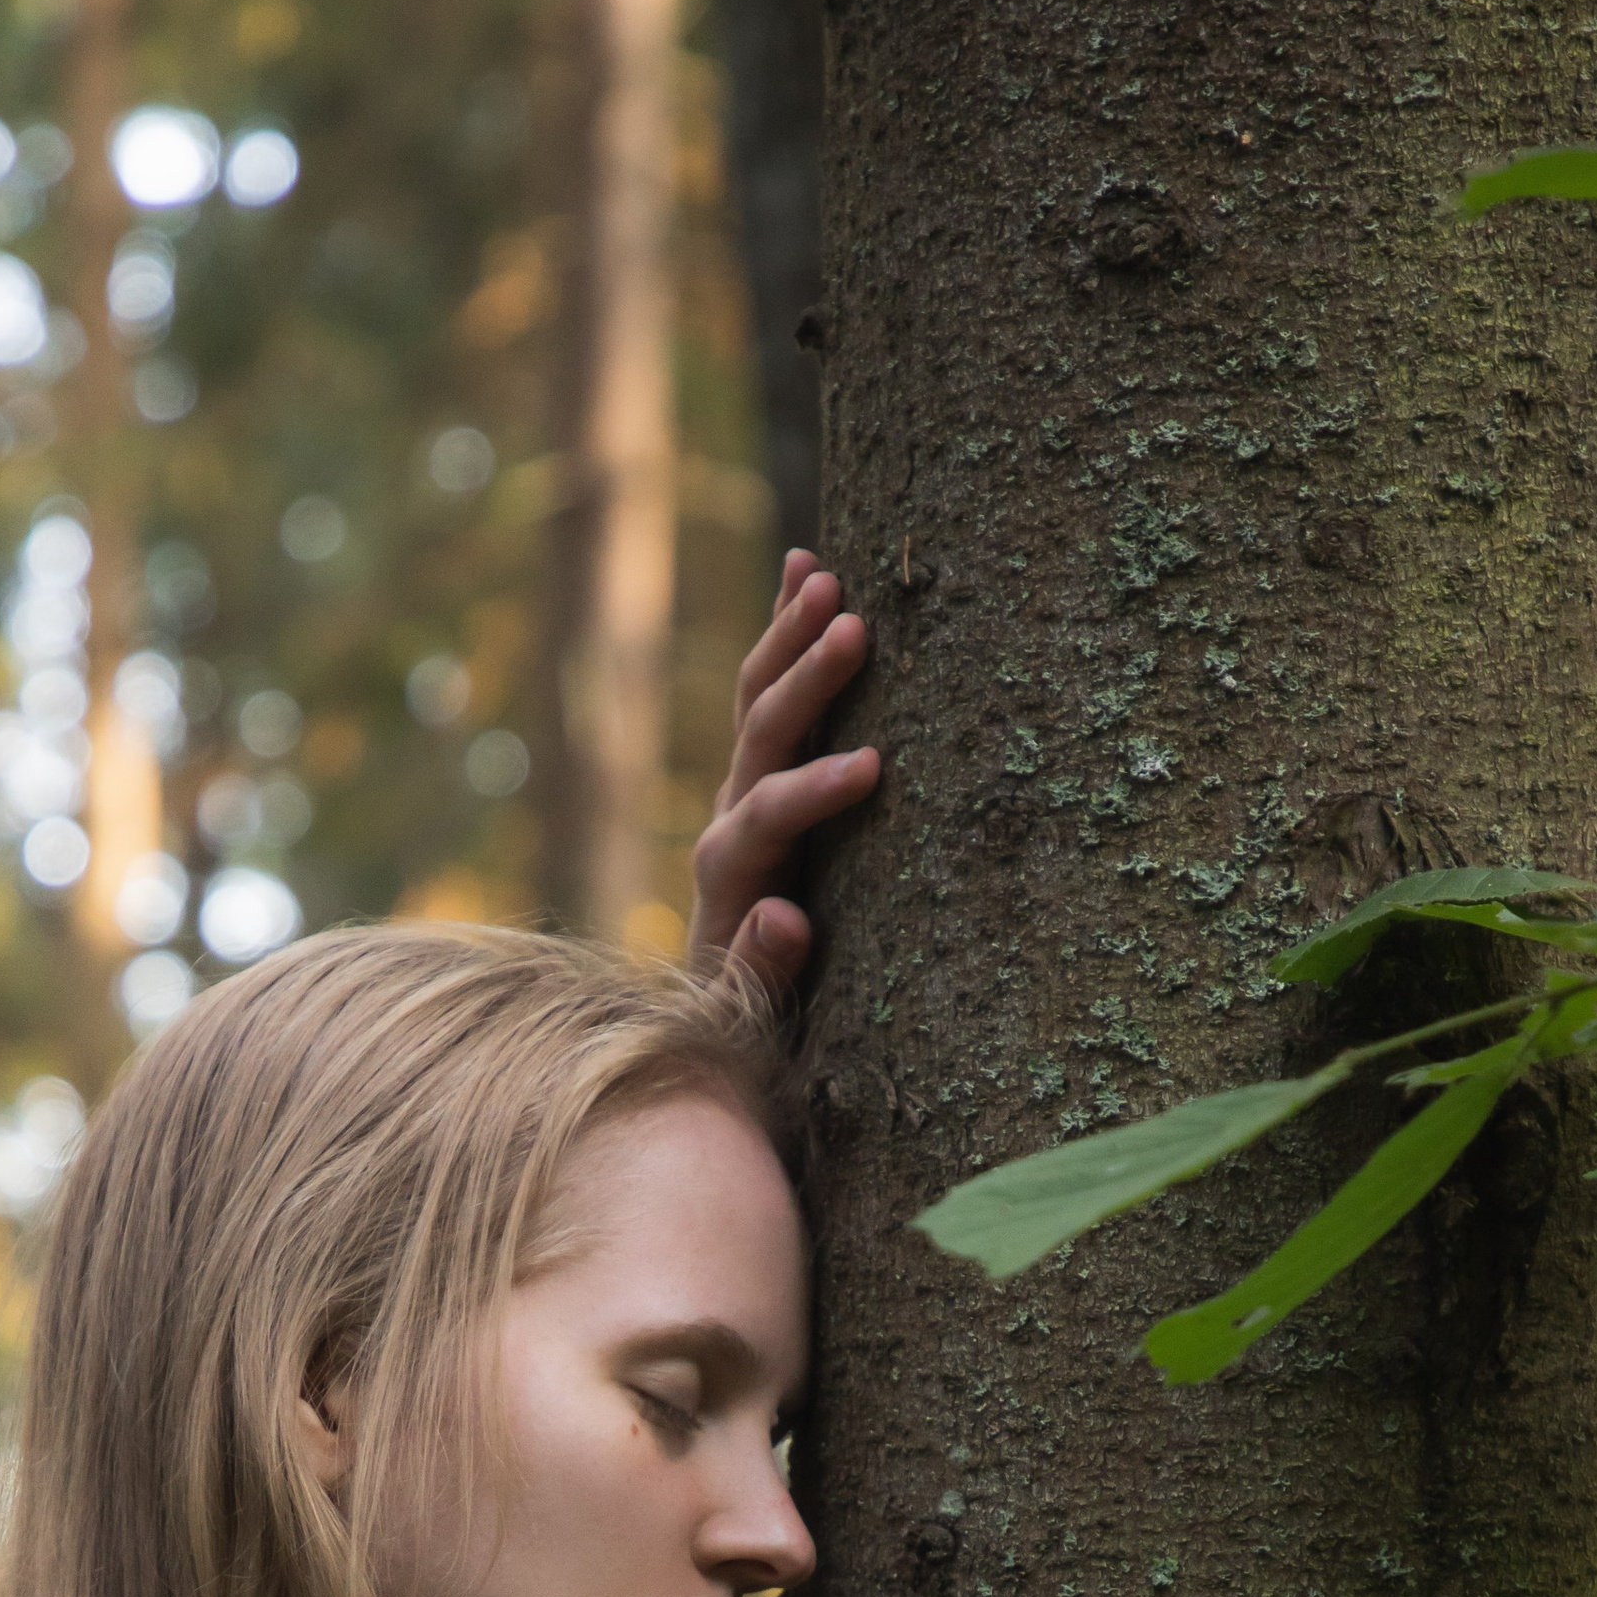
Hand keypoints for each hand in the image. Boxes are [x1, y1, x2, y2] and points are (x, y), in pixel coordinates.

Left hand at [688, 550, 879, 994]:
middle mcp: (728, 824)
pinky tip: (805, 565)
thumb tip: (787, 914)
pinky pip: (769, 693)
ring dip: (789, 637)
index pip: (764, 821)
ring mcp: (745, 794)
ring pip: (759, 702)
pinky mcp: (764, 777)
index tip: (871, 769)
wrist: (725, 1020)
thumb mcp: (757, 1022)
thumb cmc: (755, 1030)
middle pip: (758, 740)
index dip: (812, 793)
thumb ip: (762, 975)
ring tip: (825, 575)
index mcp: (729, 881)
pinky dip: (784, 632)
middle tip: (853, 631)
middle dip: (804, 686)